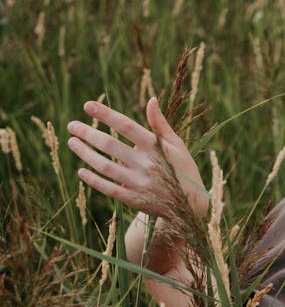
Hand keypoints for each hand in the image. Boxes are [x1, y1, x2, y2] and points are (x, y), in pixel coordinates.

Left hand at [68, 98, 208, 218]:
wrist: (191, 205)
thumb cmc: (182, 169)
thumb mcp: (177, 145)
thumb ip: (161, 124)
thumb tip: (151, 100)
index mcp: (156, 147)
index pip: (126, 126)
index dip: (105, 115)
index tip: (87, 105)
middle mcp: (146, 164)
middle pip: (110, 145)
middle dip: (87, 133)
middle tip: (72, 125)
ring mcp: (139, 183)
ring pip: (104, 166)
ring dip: (85, 153)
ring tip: (72, 142)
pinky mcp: (134, 199)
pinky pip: (108, 188)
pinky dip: (92, 180)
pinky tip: (81, 171)